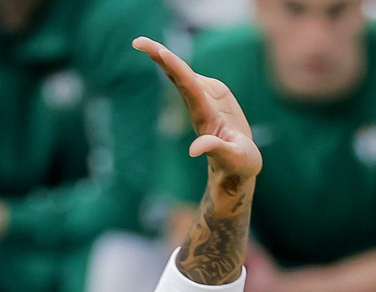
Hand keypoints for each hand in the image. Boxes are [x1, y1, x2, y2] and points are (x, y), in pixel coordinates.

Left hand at [134, 37, 261, 180]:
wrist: (237, 166)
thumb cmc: (238, 165)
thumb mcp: (233, 158)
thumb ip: (215, 150)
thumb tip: (193, 150)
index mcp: (205, 116)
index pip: (189, 88)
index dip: (177, 70)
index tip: (162, 52)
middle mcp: (199, 105)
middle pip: (178, 76)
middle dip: (159, 58)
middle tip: (137, 41)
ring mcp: (203, 100)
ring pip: (180, 74)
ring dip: (162, 57)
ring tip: (141, 42)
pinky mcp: (209, 98)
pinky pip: (189, 77)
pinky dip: (175, 64)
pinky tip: (161, 54)